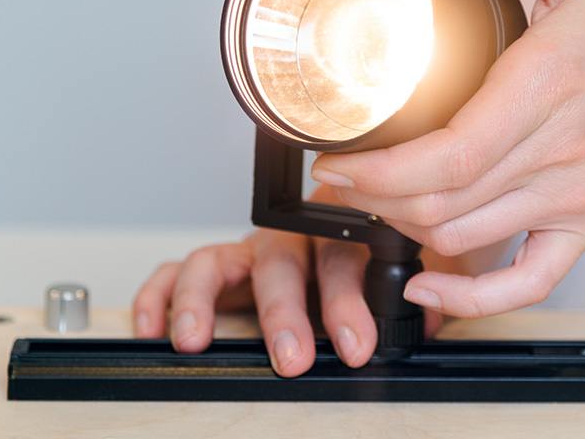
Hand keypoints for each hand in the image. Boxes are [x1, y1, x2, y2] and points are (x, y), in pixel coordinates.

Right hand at [132, 185, 445, 376]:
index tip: (358, 344)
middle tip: (290, 356)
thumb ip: (415, 292)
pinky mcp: (217, 269)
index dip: (348, 302)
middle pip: (279, 262)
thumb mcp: (403, 270)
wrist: (351, 229)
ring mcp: (249, 252)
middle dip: (283, 313)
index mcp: (338, 232)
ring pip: (215, 260)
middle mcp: (290, 238)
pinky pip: (177, 271)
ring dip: (203, 301)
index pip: (342, 258)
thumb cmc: (372, 258)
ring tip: (195, 338)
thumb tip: (429, 317)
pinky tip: (154, 326)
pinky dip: (160, 294)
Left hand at [311, 0, 584, 317]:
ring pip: (465, 238)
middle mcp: (557, 154)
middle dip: (370, 196)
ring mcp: (572, 199)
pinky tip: (428, 286)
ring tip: (364, 198)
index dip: (379, 169)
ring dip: (401, 228)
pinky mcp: (584, 225)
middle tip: (331, 173)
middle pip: (442, 202)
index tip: (335, 157)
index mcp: (547, 84)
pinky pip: (527, 282)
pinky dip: (471, 299)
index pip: (450, 153)